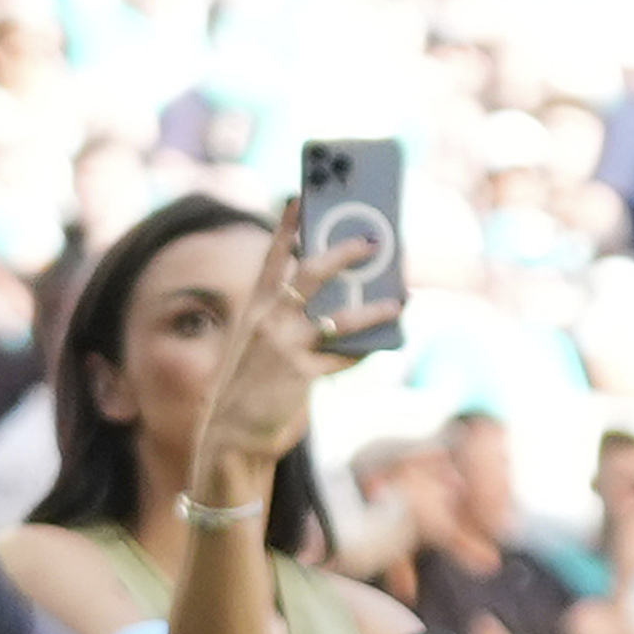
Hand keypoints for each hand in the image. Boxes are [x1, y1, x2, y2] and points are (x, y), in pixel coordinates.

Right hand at [192, 229, 390, 503]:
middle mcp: (265, 321)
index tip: (301, 196)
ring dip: (376, 307)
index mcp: (253, 309)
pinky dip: (370, 349)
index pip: (272, 257)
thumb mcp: (261, 347)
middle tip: (374, 240)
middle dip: (343, 253)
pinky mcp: (301, 375)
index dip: (287, 226)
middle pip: (309, 274)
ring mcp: (283, 347)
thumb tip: (344, 305)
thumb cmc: (251, 388)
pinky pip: (347, 357)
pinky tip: (391, 340)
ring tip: (403, 297)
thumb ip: (292, 323)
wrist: (230, 437)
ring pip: (339, 317)